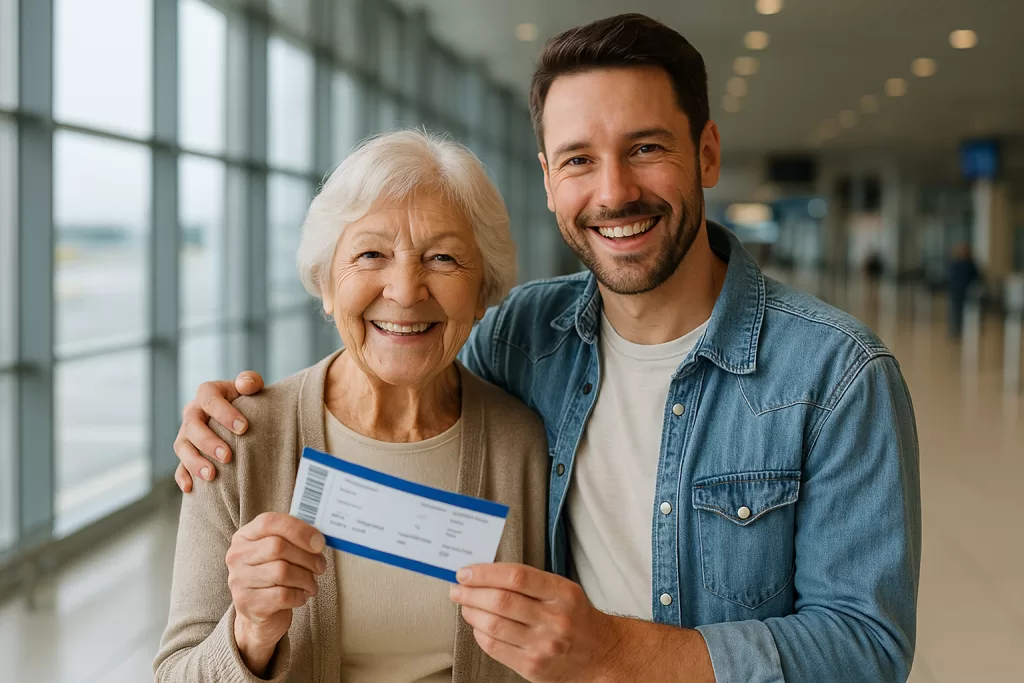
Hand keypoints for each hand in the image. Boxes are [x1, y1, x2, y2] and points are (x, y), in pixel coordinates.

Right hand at [173, 371, 263, 491]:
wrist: (239, 416)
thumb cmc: (247, 400)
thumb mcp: (250, 387)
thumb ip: (250, 380)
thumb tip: (246, 385)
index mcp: (207, 394)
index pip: (210, 399)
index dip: (224, 413)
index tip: (243, 428)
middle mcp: (193, 413)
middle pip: (192, 426)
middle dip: (208, 442)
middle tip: (227, 457)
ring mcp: (186, 434)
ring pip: (182, 447)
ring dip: (194, 462)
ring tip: (211, 475)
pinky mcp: (186, 453)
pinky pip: (178, 466)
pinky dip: (182, 476)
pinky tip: (190, 488)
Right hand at [227, 512, 327, 674]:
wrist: (258, 612)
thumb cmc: (274, 576)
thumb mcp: (279, 552)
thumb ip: (294, 539)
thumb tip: (318, 540)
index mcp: (245, 536)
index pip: (269, 522)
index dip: (299, 529)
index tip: (319, 542)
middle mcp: (237, 556)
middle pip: (277, 547)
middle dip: (307, 557)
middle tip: (320, 566)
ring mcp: (239, 580)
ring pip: (282, 572)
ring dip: (306, 578)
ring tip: (311, 584)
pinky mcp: (247, 603)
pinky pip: (282, 596)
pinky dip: (299, 596)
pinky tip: (301, 596)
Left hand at [448, 563, 622, 681]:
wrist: (600, 654)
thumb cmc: (575, 617)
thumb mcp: (563, 591)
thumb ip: (530, 582)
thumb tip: (485, 573)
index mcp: (562, 594)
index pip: (516, 577)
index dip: (485, 573)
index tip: (466, 572)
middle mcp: (554, 620)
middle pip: (501, 601)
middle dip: (471, 593)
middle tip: (457, 588)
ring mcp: (543, 646)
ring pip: (493, 625)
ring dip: (471, 612)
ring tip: (465, 605)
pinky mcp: (533, 667)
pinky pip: (495, 647)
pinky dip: (480, 633)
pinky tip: (478, 625)